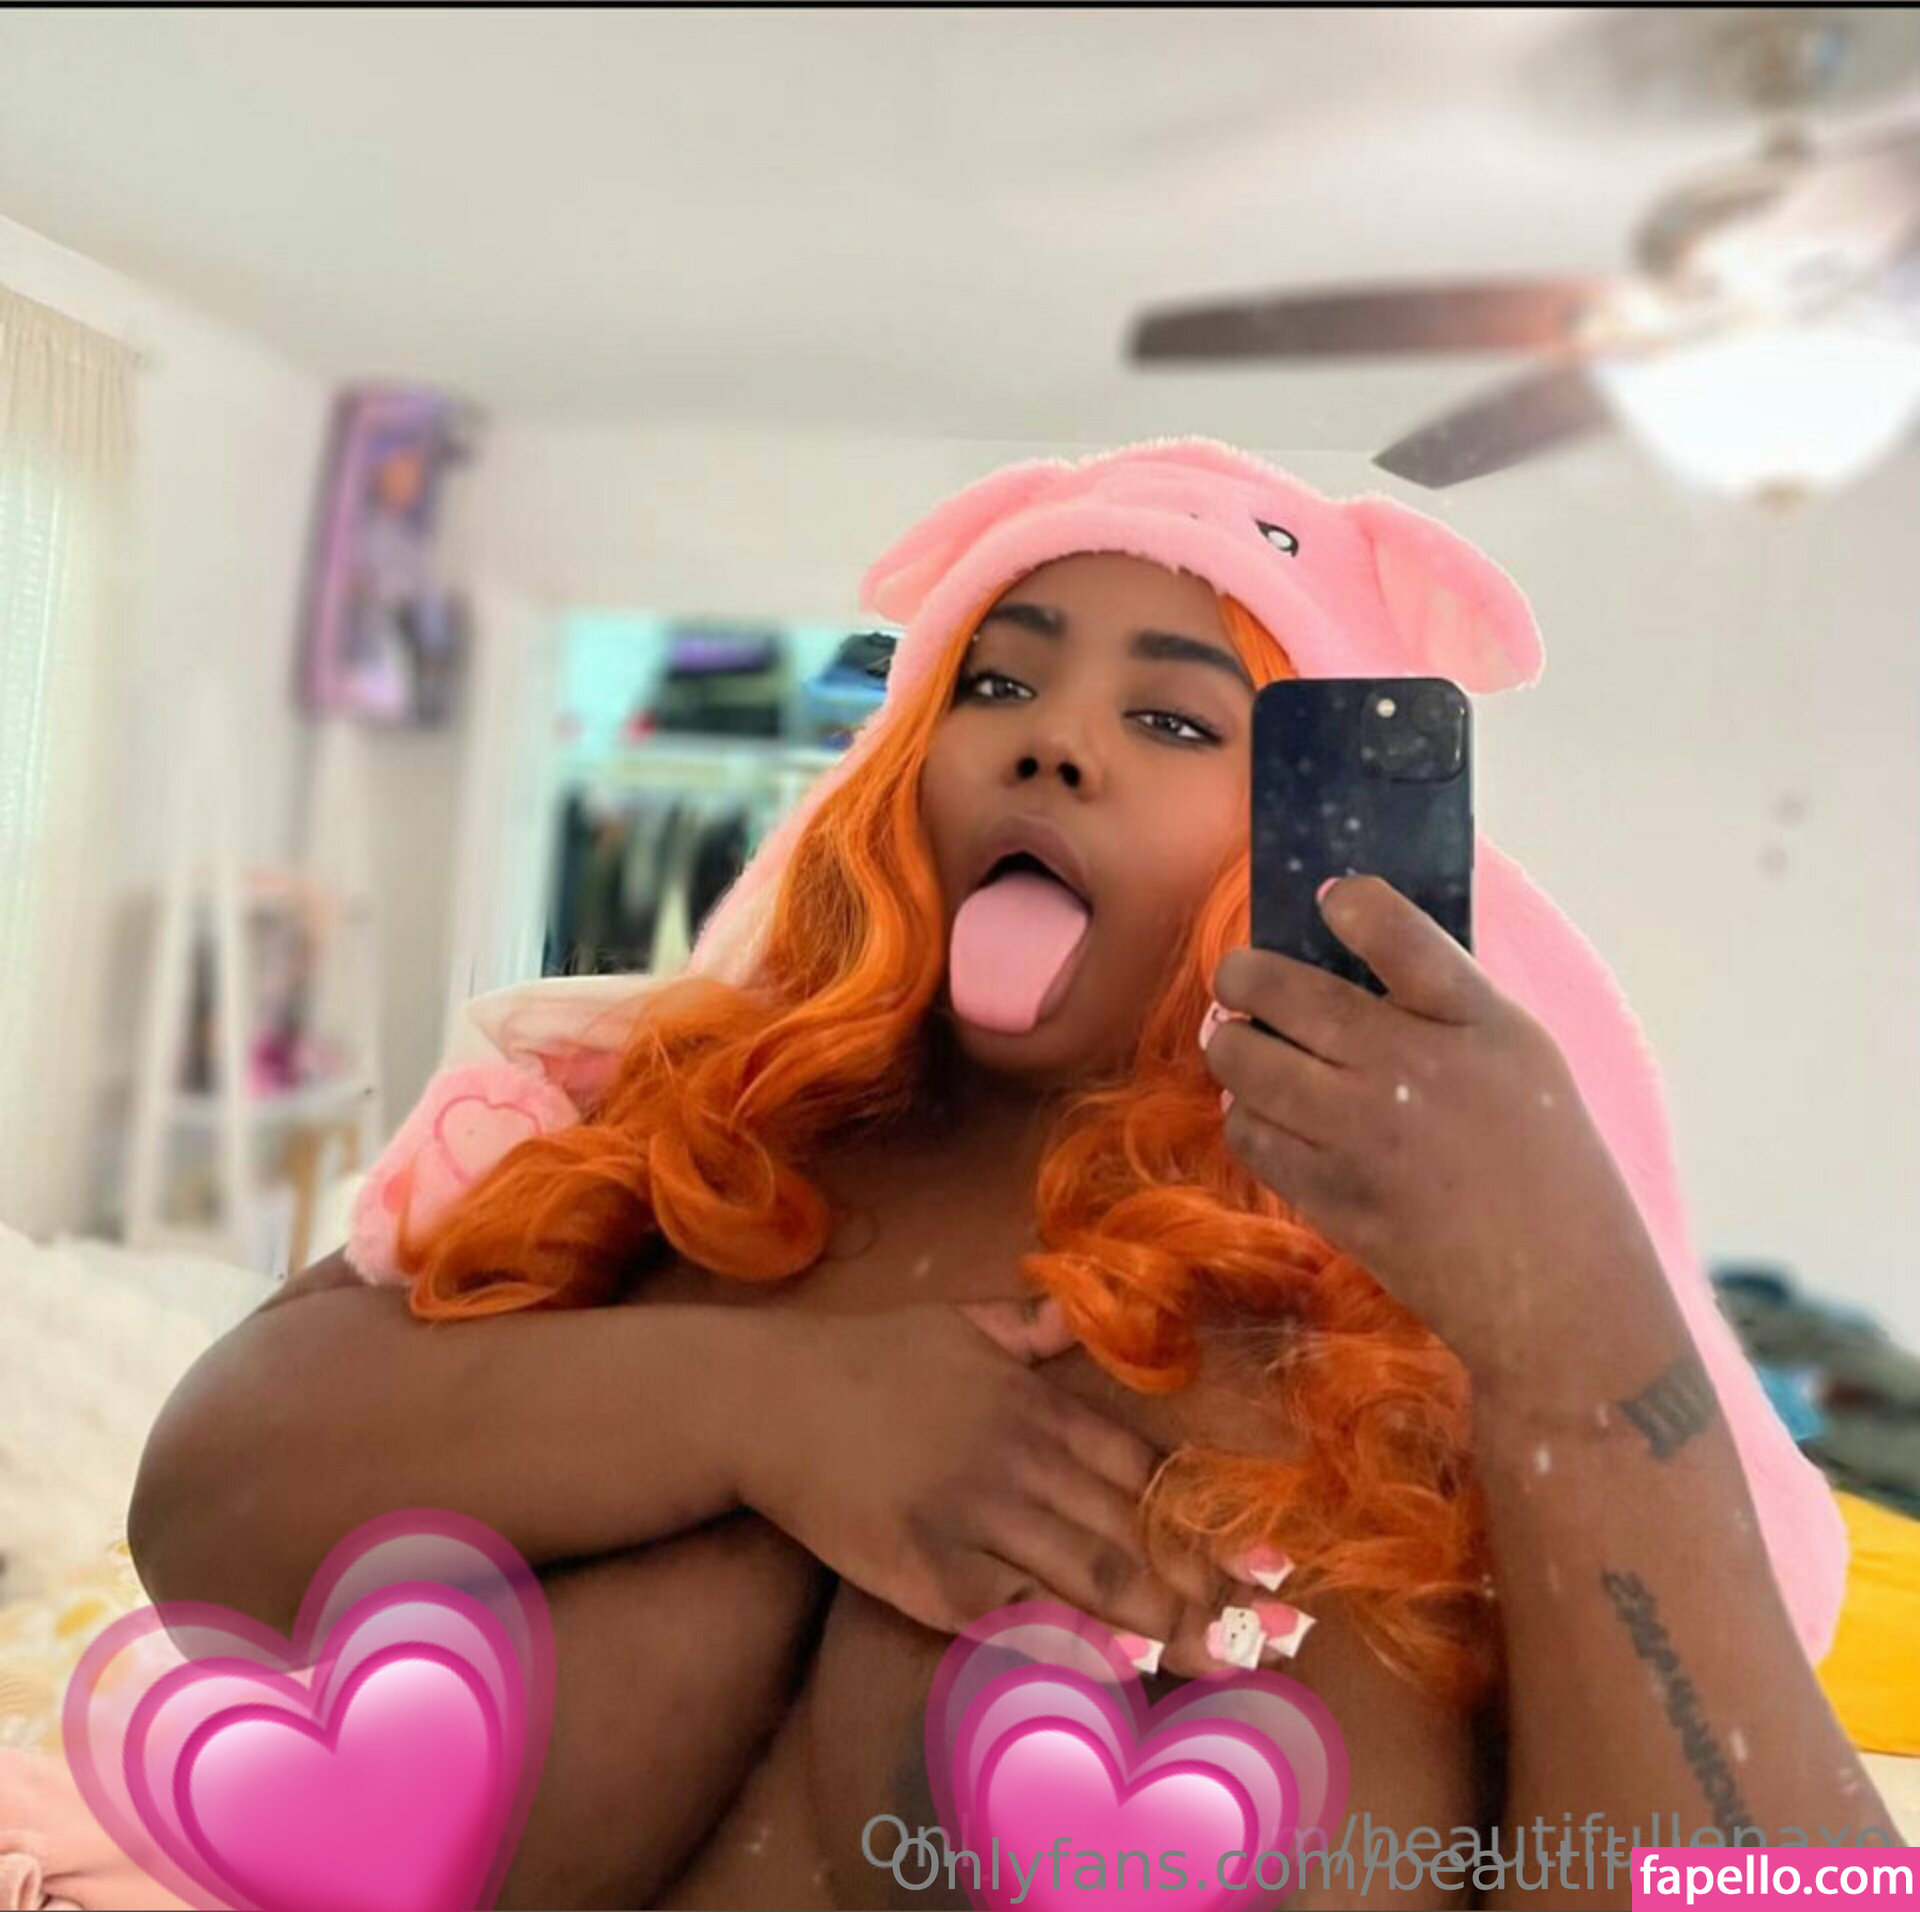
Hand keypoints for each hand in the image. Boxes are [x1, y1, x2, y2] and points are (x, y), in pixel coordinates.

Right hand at [742, 1295, 1267, 1675]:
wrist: (771, 1400)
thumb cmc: (866, 1359)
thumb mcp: (960, 1322)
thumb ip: (1032, 1329)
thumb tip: (1081, 1316)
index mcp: (1037, 1405)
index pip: (1144, 1475)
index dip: (1205, 1523)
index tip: (1264, 1562)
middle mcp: (1023, 1462)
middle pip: (1135, 1535)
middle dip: (1210, 1591)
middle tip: (1275, 1635)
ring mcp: (981, 1523)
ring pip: (1094, 1582)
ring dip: (1167, 1626)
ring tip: (1229, 1661)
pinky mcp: (934, 1578)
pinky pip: (1021, 1621)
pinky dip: (1077, 1647)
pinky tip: (1126, 1672)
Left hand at [1203, 875, 1678, 1392]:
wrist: (1556, 1294)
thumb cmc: (1545, 1162)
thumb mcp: (1522, 1055)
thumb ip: (1444, 999)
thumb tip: (1341, 948)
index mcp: (1475, 1021)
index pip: (1392, 929)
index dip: (1347, 901)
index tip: (1329, 899)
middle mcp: (1410, 1067)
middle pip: (1278, 990)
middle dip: (1241, 975)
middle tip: (1241, 981)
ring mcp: (1361, 1134)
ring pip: (1242, 1060)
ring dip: (1234, 1046)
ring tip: (1249, 1046)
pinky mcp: (1329, 1194)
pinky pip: (1248, 1133)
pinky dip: (1250, 1116)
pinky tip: (1272, 1115)